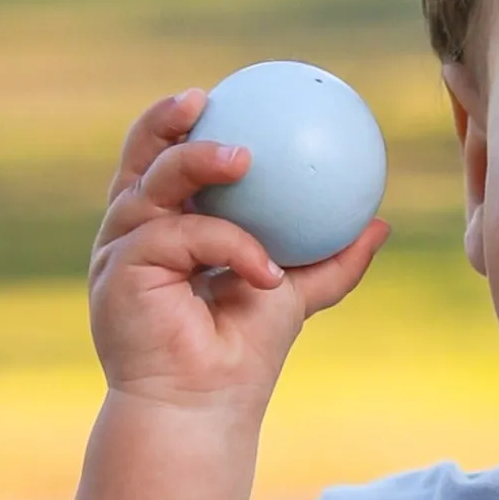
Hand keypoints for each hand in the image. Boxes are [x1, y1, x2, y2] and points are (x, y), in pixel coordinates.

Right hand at [87, 91, 386, 412]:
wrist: (205, 406)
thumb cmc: (242, 354)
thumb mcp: (295, 295)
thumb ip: (331, 260)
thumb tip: (380, 222)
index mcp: (164, 228)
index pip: (162, 160)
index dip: (178, 121)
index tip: (218, 93)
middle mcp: (133, 234)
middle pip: (139, 157)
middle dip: (163, 120)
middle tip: (202, 99)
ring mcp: (119, 253)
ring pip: (155, 185)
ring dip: (200, 164)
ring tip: (244, 158)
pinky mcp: (118, 274)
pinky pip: (180, 236)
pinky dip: (228, 246)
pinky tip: (264, 270)